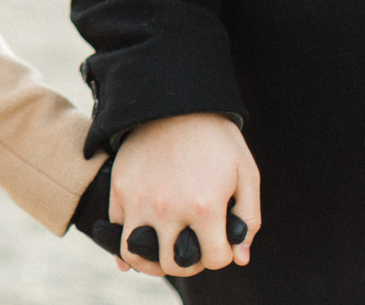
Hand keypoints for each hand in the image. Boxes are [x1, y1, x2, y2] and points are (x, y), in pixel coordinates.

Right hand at [109, 113, 259, 277]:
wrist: (172, 99)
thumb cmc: (215, 137)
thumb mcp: (246, 173)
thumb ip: (247, 219)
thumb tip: (239, 257)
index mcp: (204, 206)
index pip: (214, 259)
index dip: (222, 254)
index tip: (221, 239)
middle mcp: (168, 208)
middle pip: (174, 264)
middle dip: (190, 263)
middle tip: (194, 247)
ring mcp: (139, 199)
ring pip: (137, 255)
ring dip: (153, 261)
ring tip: (164, 251)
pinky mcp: (120, 188)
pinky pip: (117, 230)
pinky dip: (126, 243)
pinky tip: (141, 240)